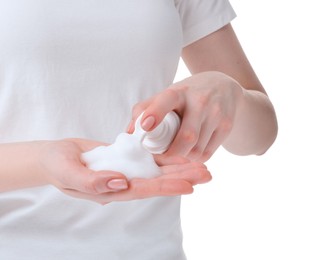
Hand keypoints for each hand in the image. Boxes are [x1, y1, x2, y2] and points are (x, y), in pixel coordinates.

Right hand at [38, 139, 210, 203]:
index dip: (166, 187)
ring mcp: (126, 171)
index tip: (189, 185)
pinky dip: (164, 157)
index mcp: (111, 190)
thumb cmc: (57, 165)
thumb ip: (92, 182)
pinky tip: (180, 154)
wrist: (55, 155)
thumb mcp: (68, 174)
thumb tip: (120, 183)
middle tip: (207, 174)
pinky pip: (148, 159)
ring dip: (179, 167)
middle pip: (157, 181)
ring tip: (202, 165)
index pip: (143, 189)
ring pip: (156, 170)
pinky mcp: (126, 159)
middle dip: (182, 178)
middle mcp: (123, 183)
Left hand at [128, 71, 242, 161]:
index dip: (155, 113)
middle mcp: (200, 101)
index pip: (166, 101)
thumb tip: (128, 133)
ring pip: (198, 149)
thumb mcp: (168, 95)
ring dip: (183, 159)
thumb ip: (145, 109)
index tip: (145, 126)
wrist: (224, 87)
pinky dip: (195, 159)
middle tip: (160, 159)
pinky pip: (208, 153)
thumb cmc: (187, 94)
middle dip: (171, 154)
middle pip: (186, 137)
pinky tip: (190, 154)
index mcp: (179, 92)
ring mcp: (216, 114)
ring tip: (176, 155)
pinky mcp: (227, 125)